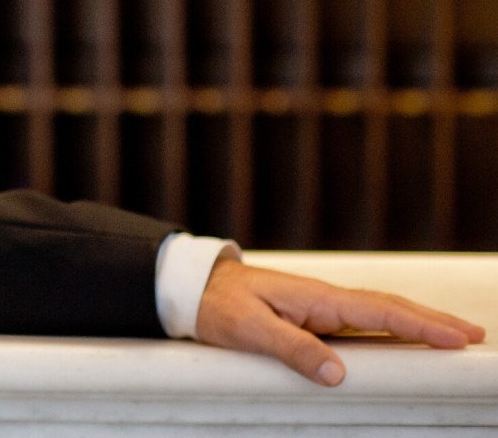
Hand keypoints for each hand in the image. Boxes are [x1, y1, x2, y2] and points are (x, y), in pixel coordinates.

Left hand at [195, 257, 485, 385]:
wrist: (192, 286)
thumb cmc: (217, 304)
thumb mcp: (249, 330)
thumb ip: (291, 350)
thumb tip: (338, 374)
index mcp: (317, 298)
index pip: (379, 312)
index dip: (421, 325)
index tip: (458, 336)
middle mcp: (326, 300)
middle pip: (390, 309)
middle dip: (434, 321)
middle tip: (476, 335)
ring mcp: (322, 309)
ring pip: (380, 315)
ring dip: (418, 323)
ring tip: (456, 335)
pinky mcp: (314, 319)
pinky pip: (362, 324)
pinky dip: (392, 328)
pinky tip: (407, 340)